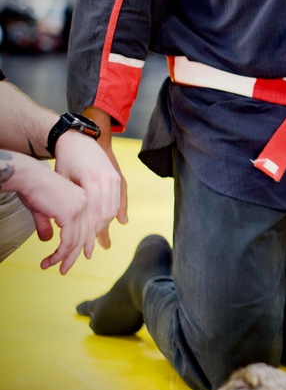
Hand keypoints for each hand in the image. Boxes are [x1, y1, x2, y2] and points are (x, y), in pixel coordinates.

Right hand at [12, 158, 91, 272]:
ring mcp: (80, 209)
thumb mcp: (42, 211)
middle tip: (64, 269)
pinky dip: (60, 254)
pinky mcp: (71, 214)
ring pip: (76, 242)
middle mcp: (86, 204)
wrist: (27, 177)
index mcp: (84, 200)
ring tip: (54, 268)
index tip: (72, 259)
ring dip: (64, 258)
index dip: (81, 246)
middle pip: (83, 237)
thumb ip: (47, 225)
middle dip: (72, 256)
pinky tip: (51, 261)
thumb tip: (47, 239)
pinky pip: (68, 241)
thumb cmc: (32, 189)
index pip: (86, 228)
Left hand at [53, 128, 123, 248]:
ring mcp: (114, 178)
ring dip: (106, 224)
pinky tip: (118, 222)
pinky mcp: (118, 177)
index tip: (82, 248)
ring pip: (113, 208)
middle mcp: (107, 179)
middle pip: (105, 213)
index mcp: (92, 180)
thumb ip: (69, 202)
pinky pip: (119, 199)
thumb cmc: (65, 160)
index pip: (93, 213)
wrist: (79, 139)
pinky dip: (117, 212)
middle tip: (90, 249)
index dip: (89, 233)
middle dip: (98, 233)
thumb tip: (65, 228)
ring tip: (100, 240)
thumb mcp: (62, 180)